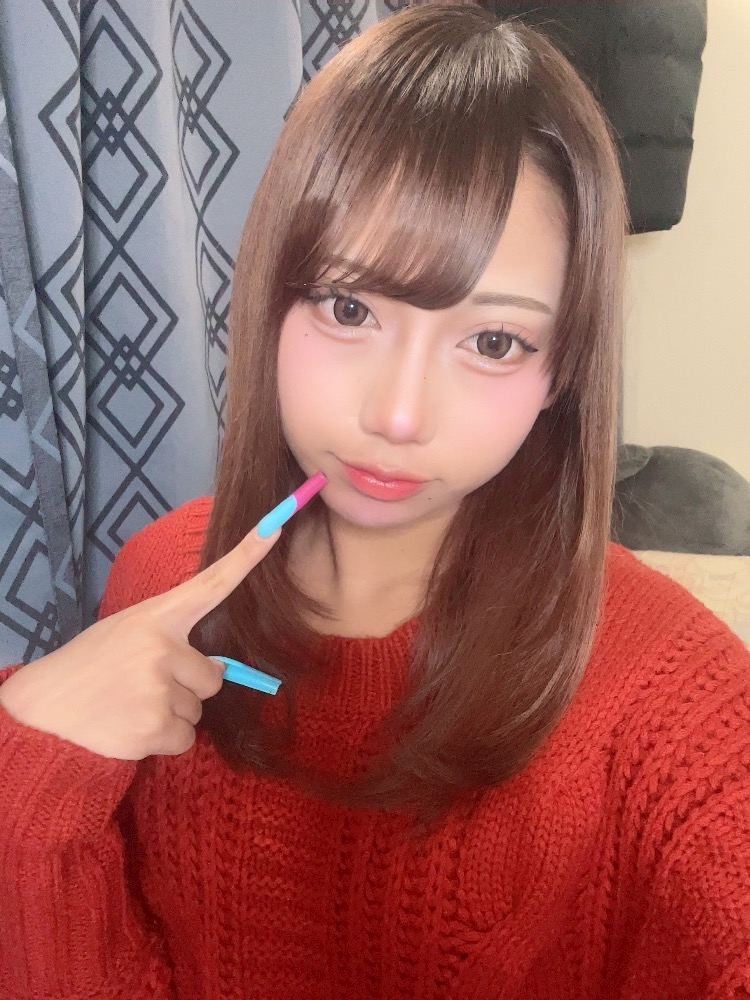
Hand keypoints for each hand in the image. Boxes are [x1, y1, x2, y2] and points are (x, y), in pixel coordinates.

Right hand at [0, 526, 279, 759]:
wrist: (43, 711)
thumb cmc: (90, 667)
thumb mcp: (125, 633)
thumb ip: (170, 640)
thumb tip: (218, 669)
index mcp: (157, 617)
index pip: (211, 583)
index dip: (246, 558)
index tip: (274, 529)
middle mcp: (163, 647)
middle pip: (212, 676)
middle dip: (187, 687)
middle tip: (143, 687)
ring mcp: (159, 688)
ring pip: (198, 709)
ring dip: (172, 714)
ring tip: (130, 705)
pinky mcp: (155, 726)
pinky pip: (186, 738)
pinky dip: (165, 740)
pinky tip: (132, 729)